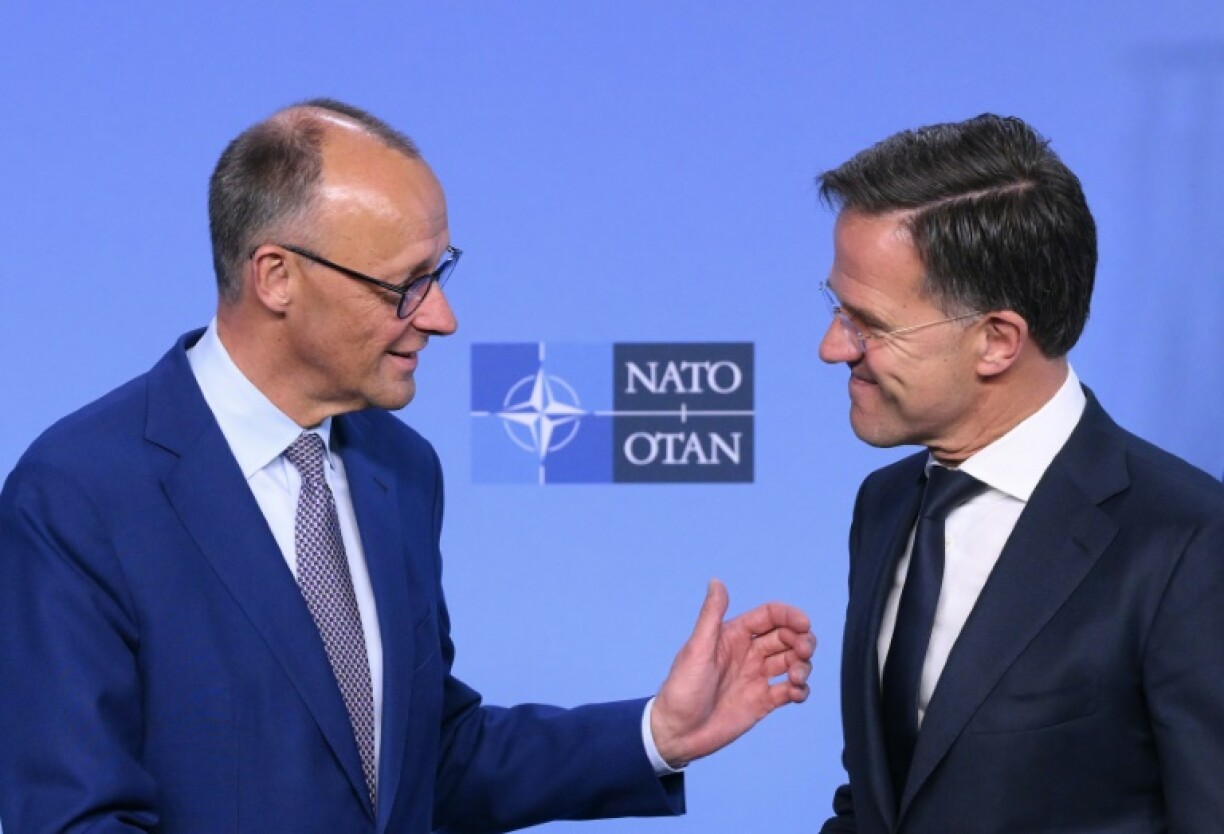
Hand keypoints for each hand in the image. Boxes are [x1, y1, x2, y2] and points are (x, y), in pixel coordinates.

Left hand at [650, 579, 814, 767]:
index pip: (770, 616)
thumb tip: (716, 581)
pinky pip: (791, 690)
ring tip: (797, 677)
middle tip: (803, 653)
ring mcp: (757, 677)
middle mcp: (748, 653)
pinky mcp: (763, 702)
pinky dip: (801, 689)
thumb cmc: (681, 689)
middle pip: (787, 637)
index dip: (790, 616)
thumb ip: (711, 616)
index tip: (804, 625)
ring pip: (793, 662)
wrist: (677, 733)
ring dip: (804, 665)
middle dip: (802, 641)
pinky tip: (796, 694)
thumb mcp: (697, 649)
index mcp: (733, 636)